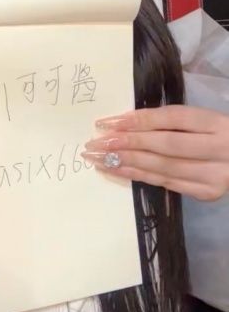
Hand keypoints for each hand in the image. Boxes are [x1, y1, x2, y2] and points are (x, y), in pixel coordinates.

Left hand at [82, 105, 228, 200]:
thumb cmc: (220, 135)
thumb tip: (127, 122)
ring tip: (99, 158)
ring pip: (163, 167)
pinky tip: (118, 171)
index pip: (173, 118)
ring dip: (127, 163)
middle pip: (165, 144)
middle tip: (96, 143)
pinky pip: (167, 183)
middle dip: (127, 143)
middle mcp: (219, 149)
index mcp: (217, 123)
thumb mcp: (205, 120)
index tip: (109, 122)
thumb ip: (174, 121)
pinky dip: (139, 177)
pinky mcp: (208, 192)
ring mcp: (216, 174)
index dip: (140, 120)